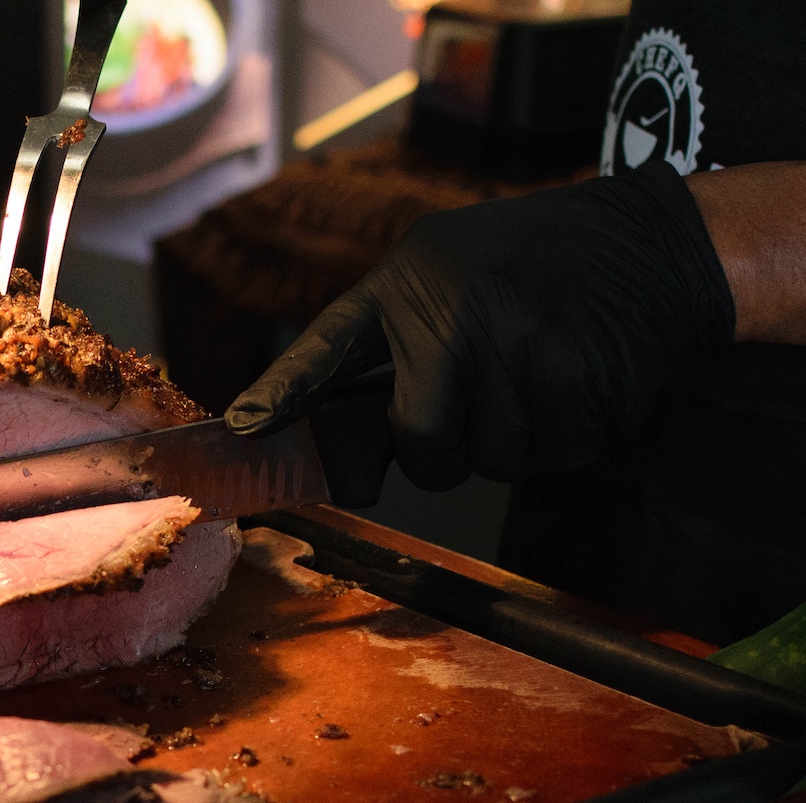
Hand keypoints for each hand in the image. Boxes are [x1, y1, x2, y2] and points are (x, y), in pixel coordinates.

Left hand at [224, 160, 735, 505]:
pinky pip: (554, 453)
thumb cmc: (542, 271)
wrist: (658, 239)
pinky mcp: (572, 370)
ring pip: (492, 459)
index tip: (241, 429)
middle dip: (450, 452)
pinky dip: (575, 435)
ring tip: (548, 372)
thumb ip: (400, 359)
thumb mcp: (456, 280)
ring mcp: (510, 339)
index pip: (327, 349)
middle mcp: (448, 310)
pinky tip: (586, 379)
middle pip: (421, 444)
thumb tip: (352, 465)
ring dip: (523, 439)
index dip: (283, 394)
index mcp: (407, 285)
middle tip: (489, 405)